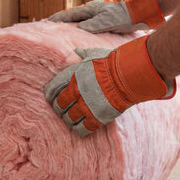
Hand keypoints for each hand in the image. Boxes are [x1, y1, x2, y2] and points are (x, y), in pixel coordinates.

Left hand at [44, 36, 174, 136]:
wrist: (128, 74)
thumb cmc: (112, 61)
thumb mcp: (94, 54)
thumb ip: (83, 54)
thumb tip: (76, 50)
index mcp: (71, 76)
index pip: (51, 89)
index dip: (51, 95)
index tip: (53, 97)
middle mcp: (75, 92)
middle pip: (59, 106)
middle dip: (60, 108)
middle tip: (64, 109)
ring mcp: (85, 106)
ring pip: (68, 119)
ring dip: (69, 119)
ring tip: (73, 118)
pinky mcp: (97, 118)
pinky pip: (81, 129)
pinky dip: (79, 129)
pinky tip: (82, 126)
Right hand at [49, 0, 164, 32]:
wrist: (139, 12)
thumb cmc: (124, 15)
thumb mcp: (106, 21)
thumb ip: (92, 24)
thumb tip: (79, 28)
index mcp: (90, 9)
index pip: (69, 14)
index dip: (58, 19)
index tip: (47, 22)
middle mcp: (92, 11)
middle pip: (72, 16)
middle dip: (61, 21)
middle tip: (49, 27)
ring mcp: (97, 15)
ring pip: (79, 20)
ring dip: (70, 25)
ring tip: (60, 31)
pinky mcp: (103, 20)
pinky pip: (87, 24)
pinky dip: (79, 28)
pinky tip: (79, 33)